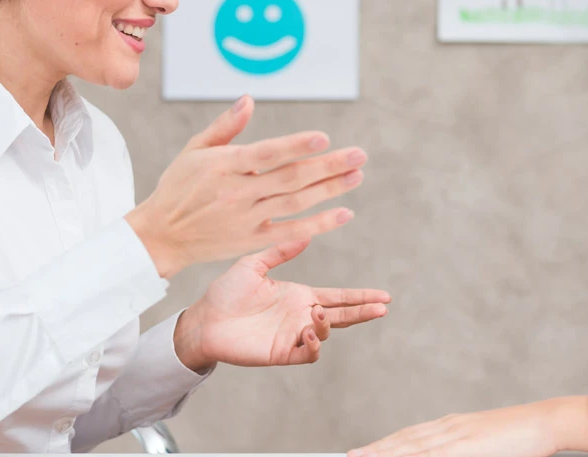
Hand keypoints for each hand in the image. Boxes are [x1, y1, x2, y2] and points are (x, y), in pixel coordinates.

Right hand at [125, 96, 367, 277]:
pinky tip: (344, 212)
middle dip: (328, 165)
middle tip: (359, 155)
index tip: (324, 138)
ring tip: (356, 176)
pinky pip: (291, 232)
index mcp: (223, 166)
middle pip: (290, 178)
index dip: (295, 146)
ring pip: (295, 202)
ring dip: (330, 190)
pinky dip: (319, 224)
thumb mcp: (194, 151)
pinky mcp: (250, 240)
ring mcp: (246, 219)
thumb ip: (225, 126)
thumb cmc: (178, 187)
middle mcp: (237, 193)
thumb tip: (249, 99)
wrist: (159, 235)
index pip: (266, 154)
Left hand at [173, 239, 390, 369]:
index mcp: (299, 295)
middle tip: (382, 308)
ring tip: (317, 314)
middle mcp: (301, 315)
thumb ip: (280, 251)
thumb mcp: (254, 264)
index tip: (384, 296)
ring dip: (327, 325)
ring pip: (325, 334)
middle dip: (363, 312)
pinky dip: (313, 345)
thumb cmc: (226, 292)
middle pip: (341, 315)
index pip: (338, 296)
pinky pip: (306, 354)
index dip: (360, 296)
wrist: (203, 319)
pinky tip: (307, 331)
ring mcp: (292, 335)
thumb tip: (307, 234)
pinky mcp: (280, 352)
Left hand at [349, 397, 587, 456]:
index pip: (409, 437)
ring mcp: (459, 435)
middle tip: (349, 456)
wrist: (546, 421)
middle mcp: (450, 427)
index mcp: (451, 427)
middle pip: (404, 440)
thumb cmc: (519, 438)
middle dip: (376, 450)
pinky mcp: (470, 445)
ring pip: (414, 447)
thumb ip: (460, 451)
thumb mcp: (483, 445)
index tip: (361, 452)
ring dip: (386, 453)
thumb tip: (442, 455)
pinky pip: (437, 455)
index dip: (383, 445)